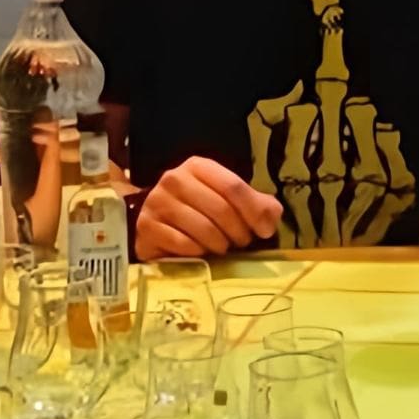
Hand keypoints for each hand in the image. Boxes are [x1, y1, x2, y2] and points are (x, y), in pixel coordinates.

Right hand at [134, 156, 282, 261]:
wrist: (157, 226)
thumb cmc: (199, 211)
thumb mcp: (229, 201)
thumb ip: (256, 204)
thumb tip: (271, 217)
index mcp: (199, 166)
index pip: (234, 186)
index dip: (254, 211)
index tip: (265, 231)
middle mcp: (175, 178)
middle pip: (220, 208)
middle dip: (239, 232)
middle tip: (243, 243)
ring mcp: (157, 202)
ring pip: (203, 228)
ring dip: (220, 244)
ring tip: (223, 248)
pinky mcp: (147, 226)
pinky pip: (183, 244)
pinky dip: (198, 252)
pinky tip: (201, 252)